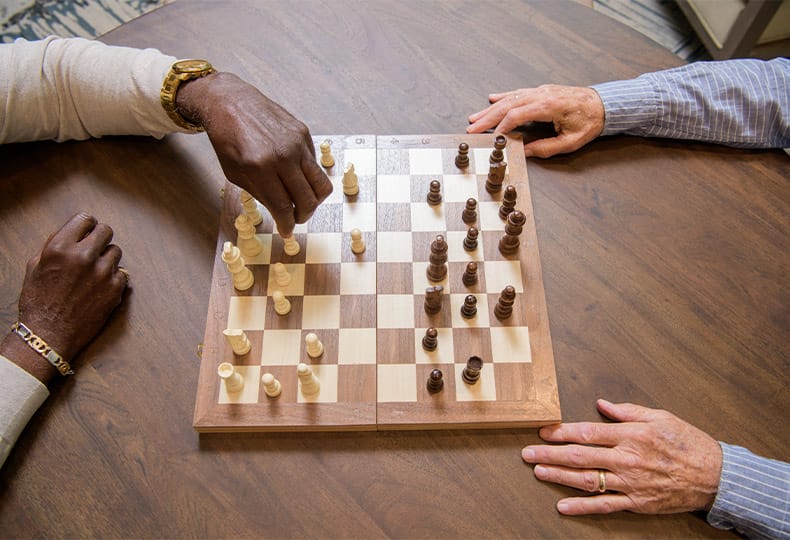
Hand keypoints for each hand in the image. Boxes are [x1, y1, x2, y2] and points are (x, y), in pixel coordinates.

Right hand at [1, 213, 127, 382]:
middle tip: (94, 249)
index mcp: (61, 247)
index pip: (85, 219)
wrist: (48, 335)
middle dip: (100, 238)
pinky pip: (123, 273)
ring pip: (116, 251)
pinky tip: (101, 286)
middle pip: (106, 230)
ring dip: (107, 258)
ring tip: (95, 271)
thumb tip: (73, 233)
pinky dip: (114, 278)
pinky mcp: (115, 289)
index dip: (87, 226)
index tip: (87, 233)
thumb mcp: (36, 267)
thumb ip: (55, 246)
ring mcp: (102, 273)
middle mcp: (83, 256)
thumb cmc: (38, 302)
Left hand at [177, 72, 332, 235]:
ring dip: (314, 200)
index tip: (287, 231)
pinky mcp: (303, 133)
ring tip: (302, 202)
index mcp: (260, 168)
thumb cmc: (228, 139)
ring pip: (321, 184)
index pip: (284, 207)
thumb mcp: (235, 173)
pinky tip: (293, 174)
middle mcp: (282, 156)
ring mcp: (296, 143)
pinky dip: (307, 176)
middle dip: (303, 216)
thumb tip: (283, 212)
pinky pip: (314, 164)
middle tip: (296, 219)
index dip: (287, 224)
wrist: (230, 102)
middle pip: (307, 200)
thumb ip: (261, 194)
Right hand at [467, 85, 604, 157]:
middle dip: (488, 118)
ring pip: (510, 98)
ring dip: (491, 109)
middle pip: (508, 105)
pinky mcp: (542, 91)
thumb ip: (546, 148)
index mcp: (549, 106)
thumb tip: (525, 153)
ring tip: (475, 118)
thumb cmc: (590, 121)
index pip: (517, 115)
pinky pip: (518, 92)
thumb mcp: (571, 142)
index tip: (491, 138)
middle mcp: (542, 95)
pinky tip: (491, 99)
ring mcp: (541, 91)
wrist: (604, 104)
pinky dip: (503, 96)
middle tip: (472, 128)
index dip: (502, 127)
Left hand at [521, 399, 721, 514]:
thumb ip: (627, 411)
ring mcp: (630, 483)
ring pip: (587, 480)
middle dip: (550, 455)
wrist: (715, 476)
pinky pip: (604, 506)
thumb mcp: (660, 416)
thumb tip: (601, 404)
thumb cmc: (688, 443)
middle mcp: (626, 459)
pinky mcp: (636, 502)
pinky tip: (563, 506)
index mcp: (631, 435)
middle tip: (527, 454)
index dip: (562, 432)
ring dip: (559, 477)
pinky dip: (582, 507)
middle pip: (580, 456)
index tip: (543, 431)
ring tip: (538, 472)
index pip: (588, 432)